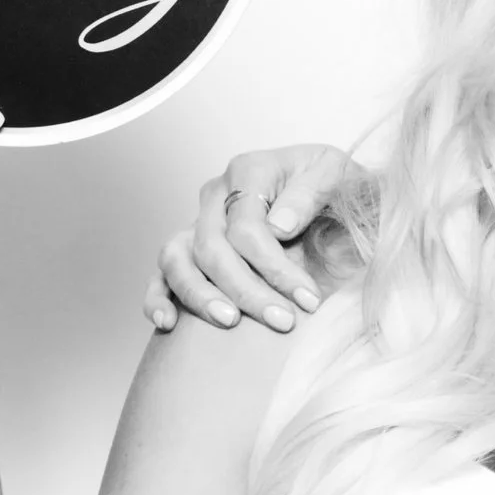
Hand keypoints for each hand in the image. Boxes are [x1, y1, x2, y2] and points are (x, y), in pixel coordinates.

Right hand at [142, 144, 360, 332]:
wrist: (333, 192)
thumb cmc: (336, 183)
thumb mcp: (337, 174)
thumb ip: (310, 194)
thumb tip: (279, 226)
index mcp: (250, 171)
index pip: (247, 227)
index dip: (276, 268)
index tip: (308, 299)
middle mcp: (216, 194)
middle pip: (213, 248)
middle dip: (247, 290)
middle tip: (282, 321)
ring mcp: (199, 221)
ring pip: (178, 260)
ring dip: (200, 296)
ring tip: (230, 322)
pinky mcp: (191, 247)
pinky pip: (162, 272)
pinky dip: (157, 297)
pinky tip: (168, 323)